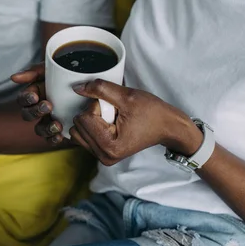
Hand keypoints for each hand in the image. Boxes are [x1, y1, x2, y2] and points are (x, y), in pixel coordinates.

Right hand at [11, 63, 64, 144]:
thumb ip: (33, 71)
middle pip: (27, 115)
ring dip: (45, 128)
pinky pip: (51, 139)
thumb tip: (13, 78)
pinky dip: (53, 139)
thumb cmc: (67, 73)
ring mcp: (49, 120)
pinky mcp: (60, 129)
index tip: (35, 96)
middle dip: (35, 112)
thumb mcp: (52, 69)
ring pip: (39, 129)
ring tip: (57, 124)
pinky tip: (60, 135)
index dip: (26, 99)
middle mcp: (39, 108)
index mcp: (35, 93)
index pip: (23, 99)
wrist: (88, 79)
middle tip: (48, 106)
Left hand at [70, 80, 203, 165]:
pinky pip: (82, 136)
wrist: (168, 127)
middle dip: (94, 114)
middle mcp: (104, 156)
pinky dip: (92, 126)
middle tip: (116, 114)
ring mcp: (102, 157)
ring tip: (114, 119)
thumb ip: (100, 89)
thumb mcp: (127, 96)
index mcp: (109, 146)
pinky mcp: (102, 154)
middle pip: (78, 125)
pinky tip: (109, 124)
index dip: (98, 106)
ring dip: (93, 120)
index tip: (116, 108)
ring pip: (78, 131)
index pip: (84, 118)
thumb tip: (76, 88)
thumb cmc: (153, 113)